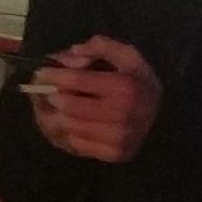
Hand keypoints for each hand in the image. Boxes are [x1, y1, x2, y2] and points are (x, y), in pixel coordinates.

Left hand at [27, 36, 161, 164]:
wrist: (161, 115)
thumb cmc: (138, 82)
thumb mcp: (127, 55)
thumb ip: (100, 46)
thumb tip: (72, 54)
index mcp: (125, 87)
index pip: (78, 81)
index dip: (54, 75)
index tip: (41, 72)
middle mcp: (123, 115)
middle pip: (70, 107)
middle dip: (51, 96)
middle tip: (45, 90)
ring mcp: (119, 138)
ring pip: (71, 127)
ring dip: (54, 115)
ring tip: (50, 105)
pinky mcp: (115, 154)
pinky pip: (78, 144)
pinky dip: (66, 132)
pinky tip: (67, 121)